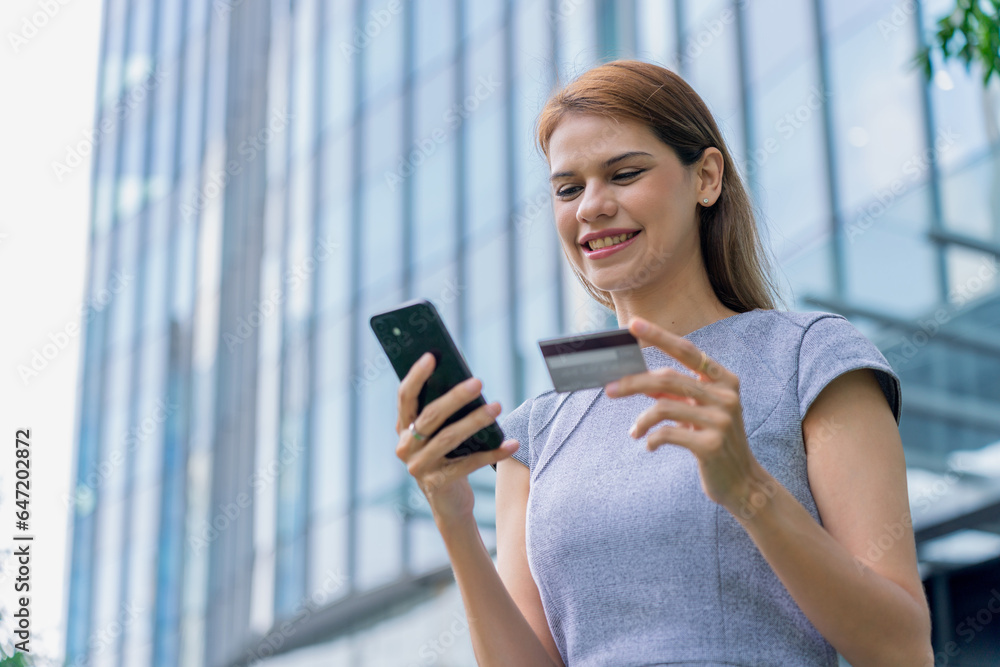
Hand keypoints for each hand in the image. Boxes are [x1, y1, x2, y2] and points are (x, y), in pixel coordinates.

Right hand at [395, 352, 519, 526]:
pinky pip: (469, 464)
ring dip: (476, 421)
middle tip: (478, 382)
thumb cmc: (449, 458)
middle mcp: (405, 447)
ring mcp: (419, 467)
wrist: (449, 504)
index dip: (416, 376)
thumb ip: (445, 412)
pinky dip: (492, 453)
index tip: (432, 356)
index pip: (405, 397)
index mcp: (403, 428)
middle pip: (430, 416)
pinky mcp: (438, 483)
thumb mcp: (441, 434)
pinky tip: (511, 443)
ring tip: (497, 406)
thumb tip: (468, 381)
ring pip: (449, 438)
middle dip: (455, 397)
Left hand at [603, 316, 771, 516]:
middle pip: (668, 378)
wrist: (742, 483)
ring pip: (664, 407)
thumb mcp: (700, 413)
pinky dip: (652, 438)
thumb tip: (641, 382)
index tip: (632, 325)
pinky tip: (650, 445)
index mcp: (725, 380)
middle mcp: (726, 396)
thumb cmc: (715, 442)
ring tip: (634, 431)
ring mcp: (721, 420)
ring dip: (641, 419)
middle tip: (609, 389)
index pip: (687, 351)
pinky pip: (667, 433)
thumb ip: (677, 394)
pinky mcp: (712, 445)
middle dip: (634, 383)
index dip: (659, 336)